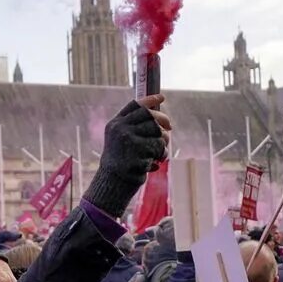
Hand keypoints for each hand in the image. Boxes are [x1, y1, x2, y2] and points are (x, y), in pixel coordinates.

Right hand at [83, 94, 171, 218]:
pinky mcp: (138, 153)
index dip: (150, 100)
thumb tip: (158, 117)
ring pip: (158, 133)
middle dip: (163, 121)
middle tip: (169, 127)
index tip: (161, 98)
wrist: (112, 184)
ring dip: (163, 143)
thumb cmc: (120, 161)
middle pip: (150, 116)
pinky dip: (161, 156)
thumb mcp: (119, 140)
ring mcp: (129, 141)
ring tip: (158, 153)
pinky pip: (159, 149)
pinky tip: (153, 164)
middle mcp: (121, 129)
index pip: (135, 106)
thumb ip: (133, 127)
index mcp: (115, 124)